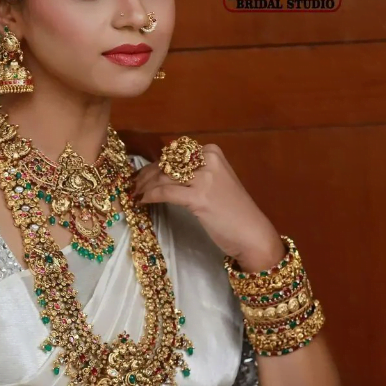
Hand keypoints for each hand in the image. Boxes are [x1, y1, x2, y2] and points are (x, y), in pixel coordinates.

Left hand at [129, 144, 284, 270]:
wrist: (252, 233)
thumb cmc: (233, 211)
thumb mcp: (215, 183)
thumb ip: (193, 174)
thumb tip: (160, 173)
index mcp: (212, 152)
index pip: (173, 154)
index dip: (154, 165)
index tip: (141, 175)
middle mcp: (208, 159)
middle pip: (166, 164)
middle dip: (146, 175)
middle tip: (133, 185)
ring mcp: (204, 177)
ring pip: (162, 176)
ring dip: (144, 186)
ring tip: (135, 194)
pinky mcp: (199, 196)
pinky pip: (165, 192)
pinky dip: (150, 196)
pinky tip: (142, 202)